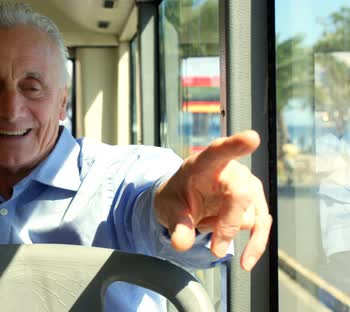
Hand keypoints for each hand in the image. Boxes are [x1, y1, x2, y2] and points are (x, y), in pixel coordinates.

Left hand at [154, 130, 271, 270]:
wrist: (185, 203)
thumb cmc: (177, 198)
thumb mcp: (168, 209)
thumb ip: (176, 225)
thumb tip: (181, 244)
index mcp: (204, 163)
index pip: (219, 151)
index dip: (235, 145)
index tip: (251, 138)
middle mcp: (231, 169)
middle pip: (240, 194)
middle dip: (228, 224)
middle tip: (214, 250)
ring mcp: (247, 186)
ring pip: (250, 215)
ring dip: (229, 234)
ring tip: (209, 238)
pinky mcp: (255, 204)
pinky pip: (261, 227)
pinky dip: (255, 245)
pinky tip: (246, 261)